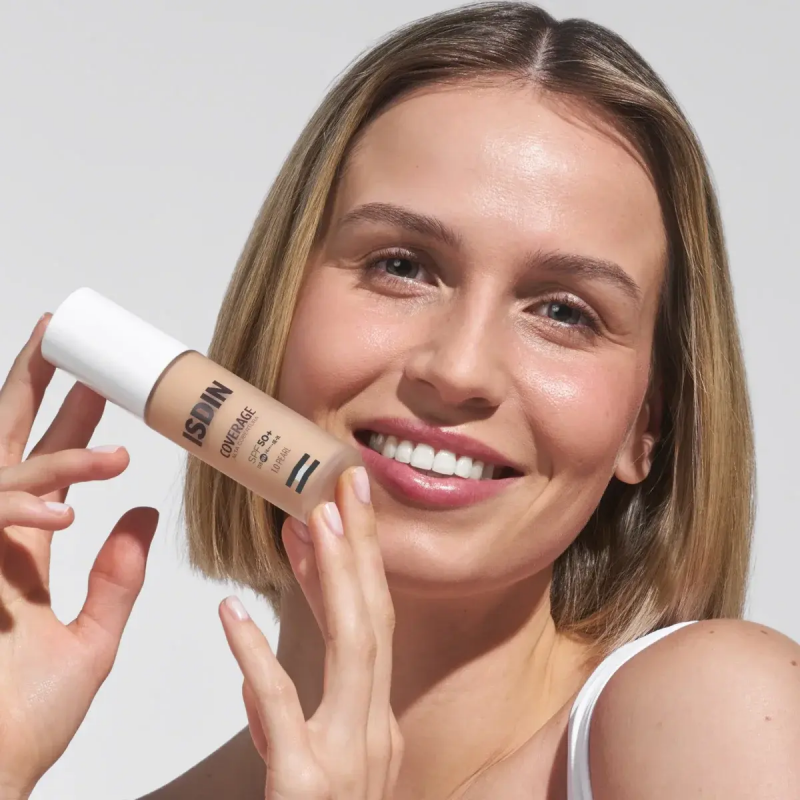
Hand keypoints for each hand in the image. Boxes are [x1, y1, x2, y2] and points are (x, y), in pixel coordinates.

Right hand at [0, 315, 158, 797]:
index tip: (96, 378)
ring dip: (60, 459)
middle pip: (8, 445)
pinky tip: (66, 515)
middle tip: (62, 338)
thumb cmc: (23, 723)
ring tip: (116, 454)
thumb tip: (146, 514)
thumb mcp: (89, 640)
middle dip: (31, 388)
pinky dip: (23, 509)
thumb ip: (116, 576)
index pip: (47, 465)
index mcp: (22, 550)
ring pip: (5, 475)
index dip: (69, 418)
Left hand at [218, 466, 402, 799]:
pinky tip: (231, 614)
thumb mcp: (314, 770)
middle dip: (364, 548)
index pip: (372, 628)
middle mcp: (376, 732)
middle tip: (347, 486)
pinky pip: (282, 709)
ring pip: (356, 648)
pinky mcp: (309, 784)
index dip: (357, 567)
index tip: (337, 515)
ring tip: (314, 520)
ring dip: (336, 578)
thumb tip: (261, 667)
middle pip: (377, 620)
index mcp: (377, 726)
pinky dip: (257, 657)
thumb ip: (293, 719)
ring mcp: (351, 757)